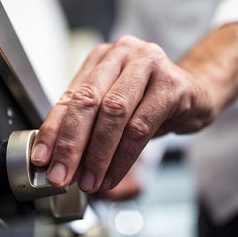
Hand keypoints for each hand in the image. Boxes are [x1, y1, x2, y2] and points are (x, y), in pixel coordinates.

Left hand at [30, 35, 213, 193]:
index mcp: (101, 59)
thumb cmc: (150, 100)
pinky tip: (112, 175)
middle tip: (61, 175)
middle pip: (88, 101)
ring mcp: (148, 64)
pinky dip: (123, 157)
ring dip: (97, 154)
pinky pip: (141, 126)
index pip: (70, 97)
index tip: (42, 159)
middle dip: (71, 144)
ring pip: (114, 113)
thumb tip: (62, 160)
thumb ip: (89, 125)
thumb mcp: (115, 106)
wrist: (195, 92)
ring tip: (89, 181)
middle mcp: (122, 55)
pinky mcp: (171, 84)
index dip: (53, 130)